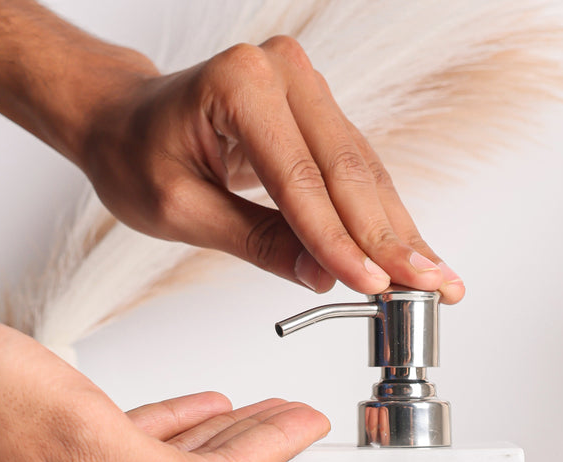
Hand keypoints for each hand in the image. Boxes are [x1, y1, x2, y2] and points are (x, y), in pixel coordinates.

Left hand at [78, 36, 465, 302]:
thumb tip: (324, 277)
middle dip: (390, 240)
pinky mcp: (319, 114)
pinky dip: (384, 219)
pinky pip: (359, 172)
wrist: (125, 120)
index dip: (340, 241)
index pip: (301, 180)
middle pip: (349, 172)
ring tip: (437, 279)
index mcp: (240, 85)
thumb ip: (257, 242)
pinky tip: (412, 253)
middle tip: (431, 287)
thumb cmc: (137, 156)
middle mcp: (282, 73)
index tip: (374, 287)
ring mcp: (306, 88)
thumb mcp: (182, 210)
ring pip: (365, 175)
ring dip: (400, 233)